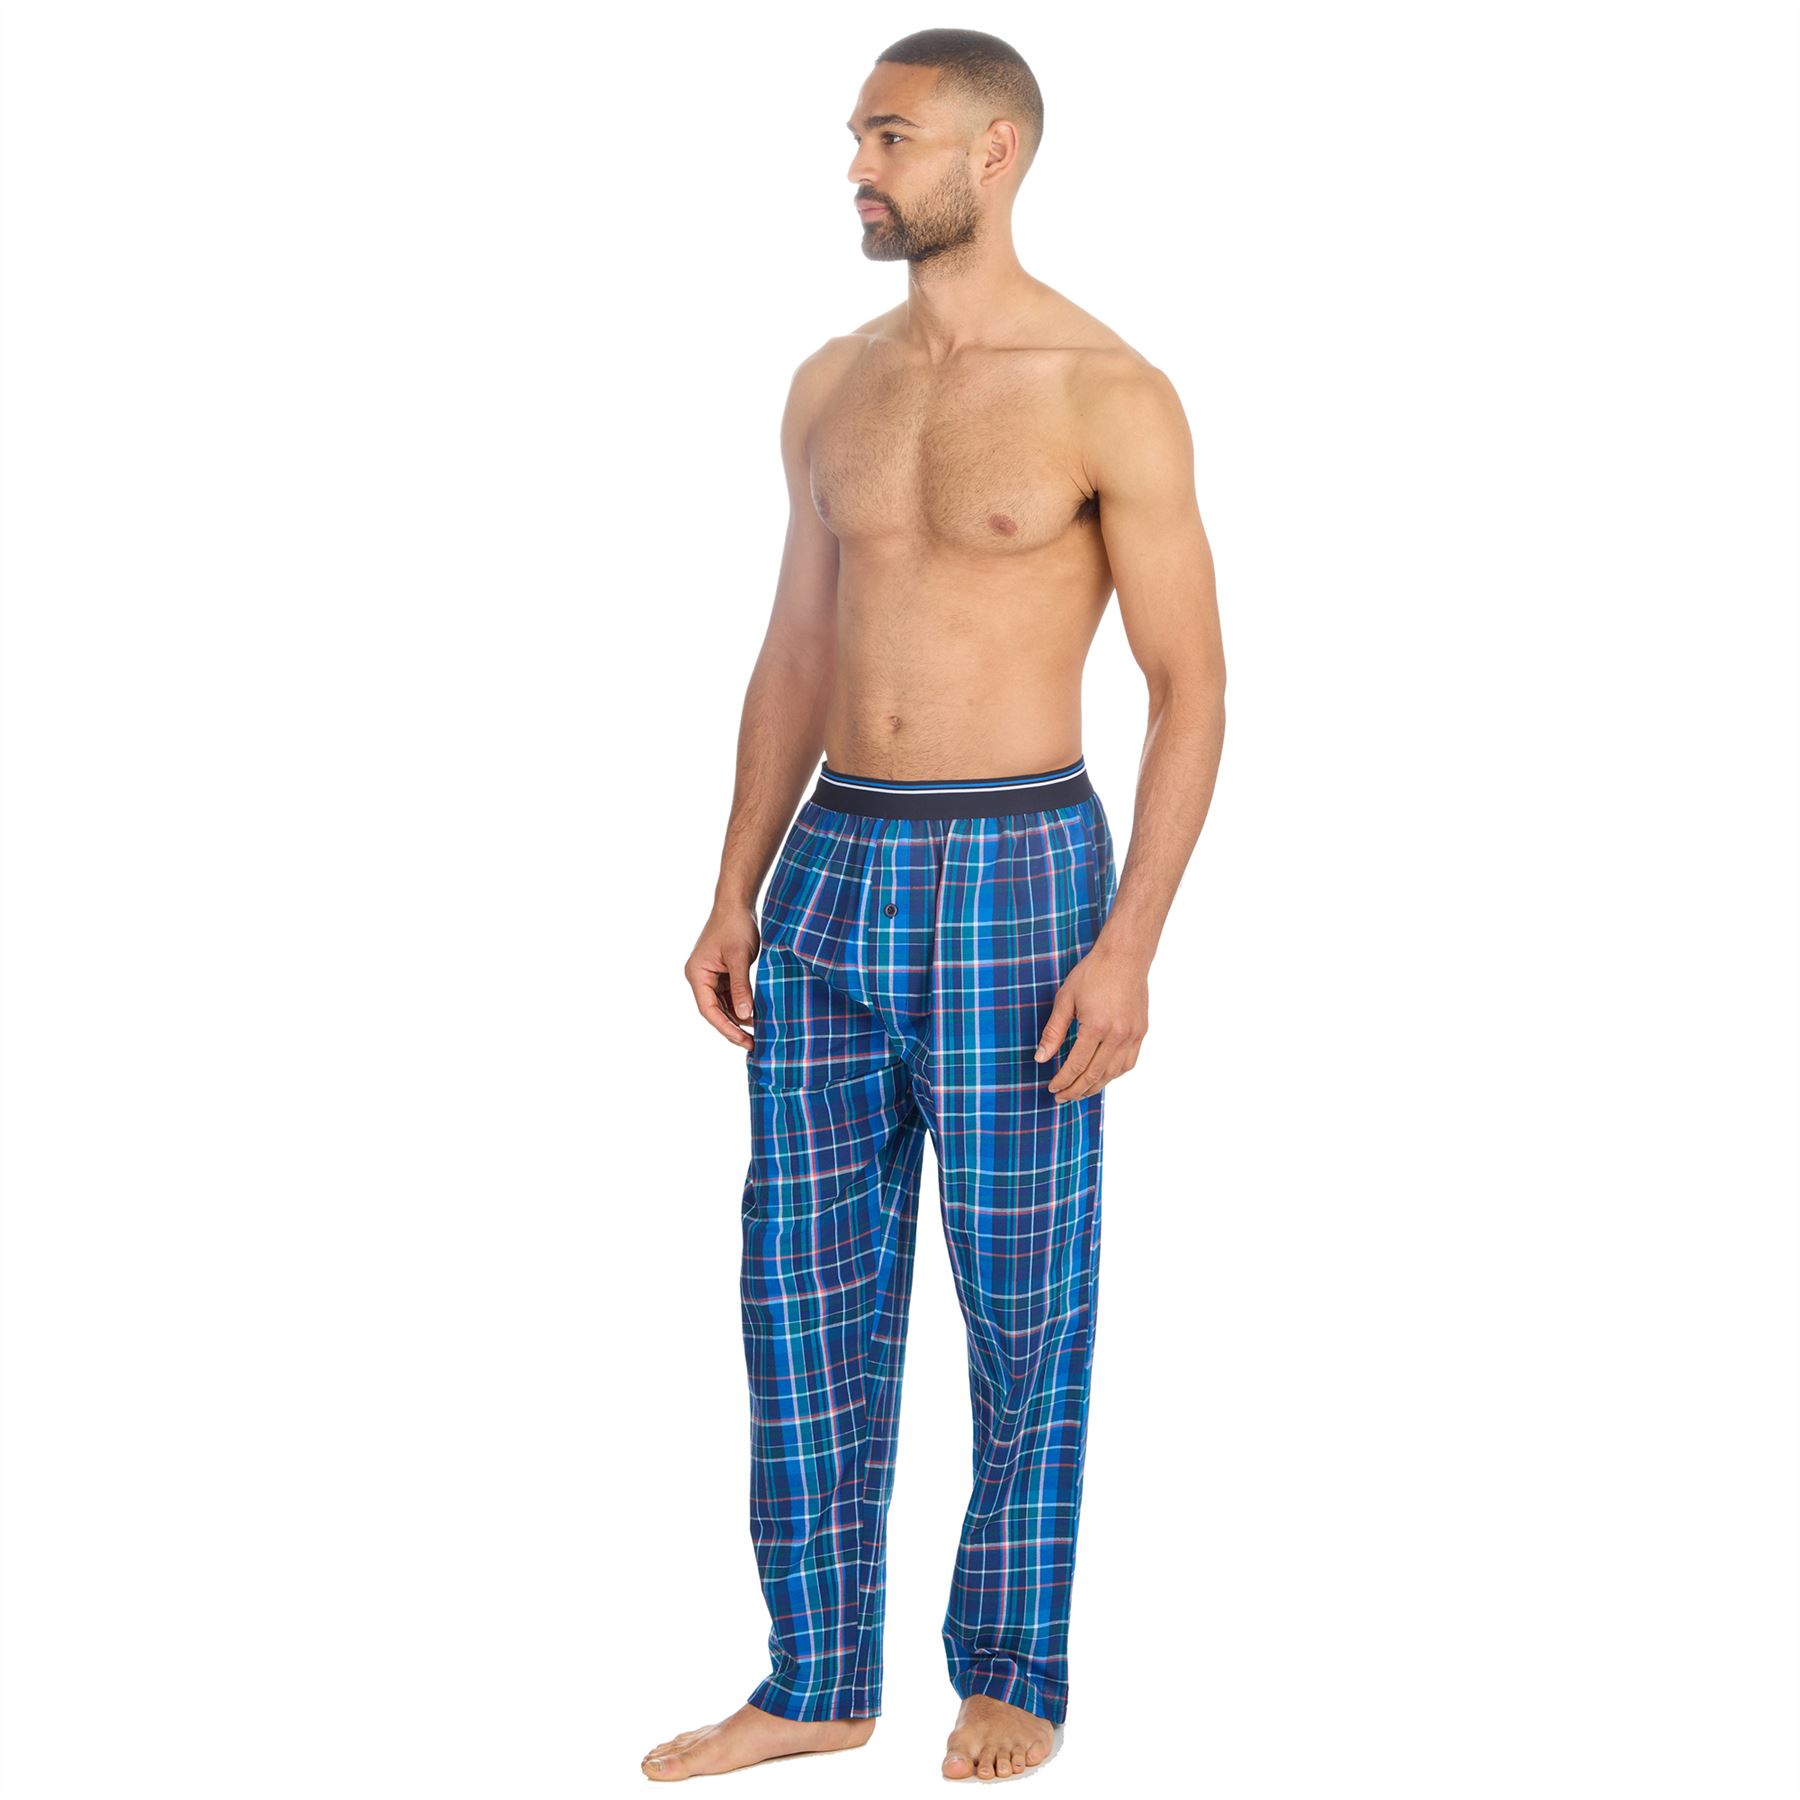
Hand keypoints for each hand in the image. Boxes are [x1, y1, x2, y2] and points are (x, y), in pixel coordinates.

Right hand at [685, 902, 759, 1048]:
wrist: (737, 903)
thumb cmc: (736, 925)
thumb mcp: (740, 958)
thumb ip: (741, 987)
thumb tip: (745, 1016)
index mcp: (697, 974)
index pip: (709, 1009)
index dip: (726, 1028)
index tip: (743, 1041)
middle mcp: (699, 977)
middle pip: (714, 1010)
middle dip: (733, 1027)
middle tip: (753, 1043)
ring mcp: (710, 975)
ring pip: (722, 1004)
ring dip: (738, 1017)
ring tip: (757, 1032)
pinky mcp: (721, 972)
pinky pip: (729, 994)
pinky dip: (741, 1004)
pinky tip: (756, 1014)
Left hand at [1034, 945, 1148, 1101]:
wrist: (1125, 957)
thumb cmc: (1093, 973)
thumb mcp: (1065, 999)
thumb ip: (1053, 1032)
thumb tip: (1041, 1058)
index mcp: (1096, 1026)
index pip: (1076, 1065)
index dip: (1063, 1080)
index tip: (1052, 1088)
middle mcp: (1117, 1035)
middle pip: (1095, 1075)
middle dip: (1076, 1090)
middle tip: (1061, 1097)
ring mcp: (1133, 1035)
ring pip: (1113, 1073)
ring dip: (1095, 1087)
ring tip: (1079, 1092)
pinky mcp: (1141, 1032)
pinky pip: (1128, 1063)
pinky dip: (1114, 1075)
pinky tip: (1102, 1077)